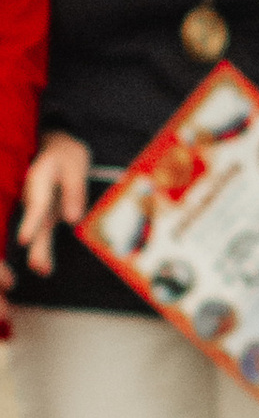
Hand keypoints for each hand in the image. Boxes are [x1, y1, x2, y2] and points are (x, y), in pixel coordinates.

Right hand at [15, 132, 89, 280]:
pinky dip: (41, 249)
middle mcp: (33, 196)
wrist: (55, 147)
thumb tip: (72, 219)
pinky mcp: (42, 214)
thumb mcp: (75, 166)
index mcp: (38, 179)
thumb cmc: (66, 156)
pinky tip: (44, 267)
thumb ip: (74, 191)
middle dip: (34, 244)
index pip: (36, 204)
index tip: (24, 240)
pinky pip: (40, 233)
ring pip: (35, 231)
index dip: (30, 222)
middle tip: (37, 266)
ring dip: (38, 251)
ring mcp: (36, 206)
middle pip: (33, 222)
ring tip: (42, 270)